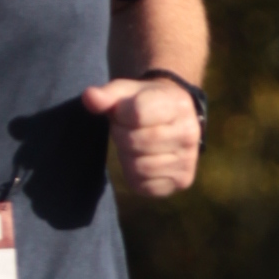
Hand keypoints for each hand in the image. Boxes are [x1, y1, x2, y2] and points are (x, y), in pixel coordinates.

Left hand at [85, 74, 202, 200]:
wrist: (173, 119)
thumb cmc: (145, 102)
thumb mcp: (127, 92)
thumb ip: (108, 94)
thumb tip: (89, 97)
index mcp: (177, 105)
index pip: (137, 113)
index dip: (120, 114)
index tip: (123, 112)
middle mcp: (189, 133)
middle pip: (136, 142)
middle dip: (121, 136)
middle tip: (126, 129)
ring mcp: (188, 159)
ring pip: (140, 167)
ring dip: (127, 157)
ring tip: (134, 144)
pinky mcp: (182, 180)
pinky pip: (145, 186)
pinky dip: (135, 175)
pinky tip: (142, 160)